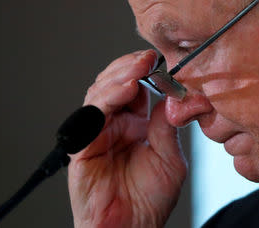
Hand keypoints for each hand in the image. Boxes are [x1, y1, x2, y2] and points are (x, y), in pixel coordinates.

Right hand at [68, 50, 186, 227]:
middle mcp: (114, 125)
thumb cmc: (149, 200)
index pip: (136, 88)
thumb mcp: (170, 158)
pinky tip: (124, 89)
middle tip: (148, 58)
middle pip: (115, 84)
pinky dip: (106, 99)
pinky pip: (91, 116)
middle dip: (131, 67)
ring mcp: (97, 133)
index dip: (145, 72)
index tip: (160, 60)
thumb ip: (167, 127)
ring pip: (100, 94)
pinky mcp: (82, 146)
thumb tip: (175, 96)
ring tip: (138, 68)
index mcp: (134, 124)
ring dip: (119, 77)